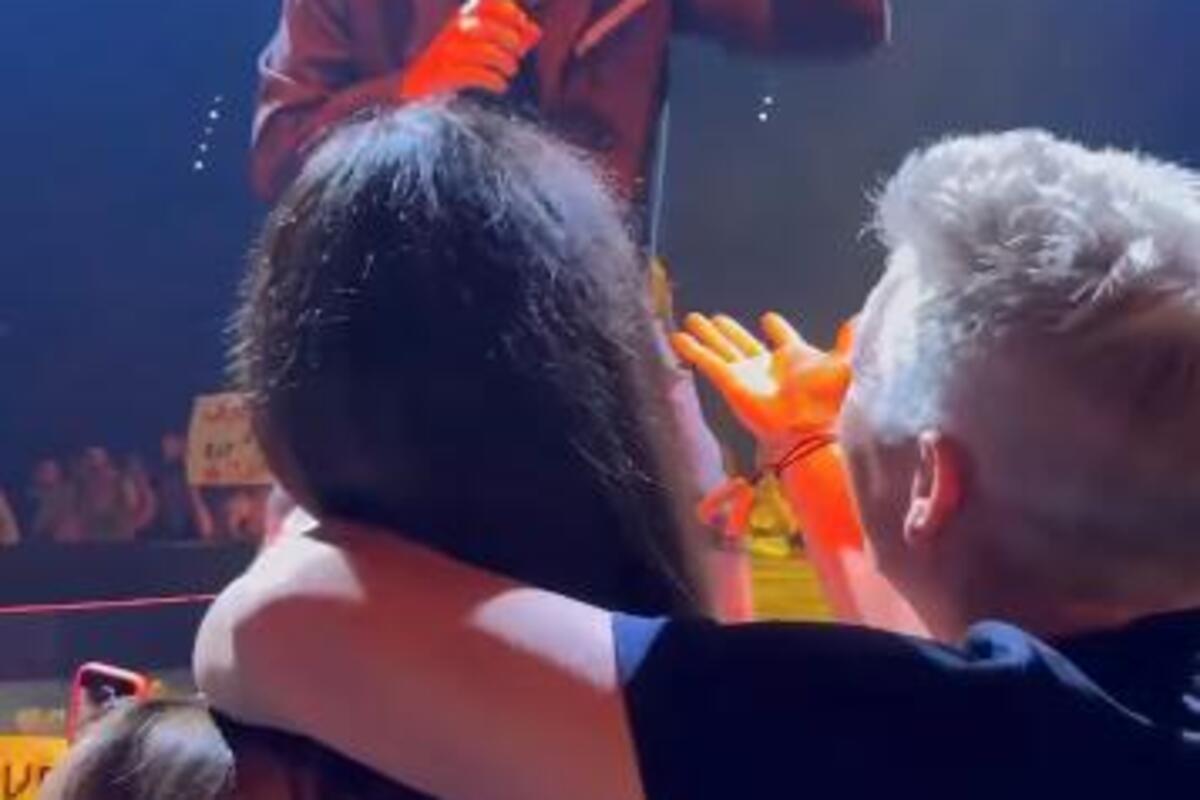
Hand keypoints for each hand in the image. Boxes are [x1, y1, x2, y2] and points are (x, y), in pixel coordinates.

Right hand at [399, 0, 541, 99]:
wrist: (415, 84)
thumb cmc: (455, 62)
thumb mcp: (482, 45)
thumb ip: (510, 37)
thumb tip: (536, 32)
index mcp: (463, 16)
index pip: (489, 2)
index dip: (511, 12)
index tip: (521, 25)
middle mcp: (454, 28)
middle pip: (490, 27)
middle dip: (511, 41)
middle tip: (517, 54)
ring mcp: (447, 50)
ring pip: (485, 51)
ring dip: (506, 62)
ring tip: (510, 71)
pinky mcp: (443, 72)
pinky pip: (476, 74)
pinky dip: (495, 81)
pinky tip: (500, 86)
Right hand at [672, 312, 853, 453]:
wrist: (805, 428)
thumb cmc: (825, 402)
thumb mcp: (840, 366)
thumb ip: (846, 342)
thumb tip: (858, 318)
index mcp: (792, 359)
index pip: (781, 337)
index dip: (776, 327)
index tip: (769, 319)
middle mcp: (766, 367)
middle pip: (742, 342)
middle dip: (728, 330)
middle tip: (715, 318)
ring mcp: (746, 375)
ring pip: (721, 349)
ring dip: (705, 335)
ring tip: (690, 318)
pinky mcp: (731, 383)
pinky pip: (708, 363)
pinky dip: (692, 350)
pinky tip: (678, 337)